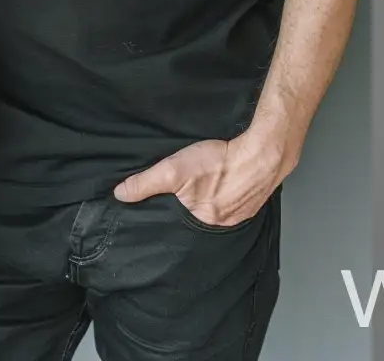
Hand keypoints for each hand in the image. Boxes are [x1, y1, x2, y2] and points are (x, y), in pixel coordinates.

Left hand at [112, 128, 291, 227]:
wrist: (263, 152)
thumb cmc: (221, 161)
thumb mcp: (174, 169)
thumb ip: (146, 182)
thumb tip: (120, 194)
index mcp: (199, 224)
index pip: (177, 231)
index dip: (169, 222)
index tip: (163, 216)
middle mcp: (219, 227)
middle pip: (196, 225)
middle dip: (188, 216)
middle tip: (186, 201)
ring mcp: (237, 217)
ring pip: (216, 217)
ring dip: (209, 208)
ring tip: (204, 196)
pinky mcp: (251, 205)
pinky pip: (234, 209)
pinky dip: (227, 202)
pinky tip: (225, 189)